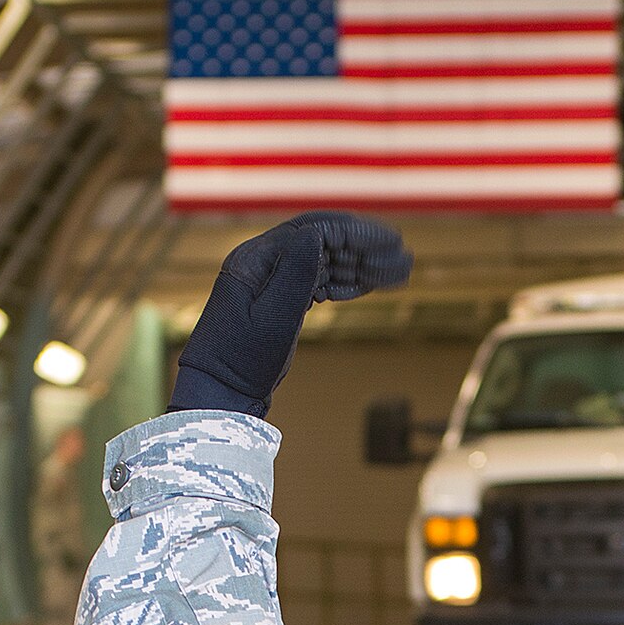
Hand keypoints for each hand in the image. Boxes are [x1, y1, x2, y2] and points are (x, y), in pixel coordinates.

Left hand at [169, 211, 411, 416]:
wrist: (219, 392)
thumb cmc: (240, 359)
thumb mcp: (272, 318)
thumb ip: (295, 274)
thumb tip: (317, 234)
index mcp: (257, 258)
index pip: (314, 232)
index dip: (356, 234)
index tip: (391, 242)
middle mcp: (264, 262)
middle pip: (323, 243)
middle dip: (365, 248)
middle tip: (404, 257)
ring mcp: (273, 281)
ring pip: (325, 263)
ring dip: (362, 266)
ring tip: (400, 272)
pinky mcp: (281, 301)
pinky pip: (319, 282)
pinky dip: (347, 283)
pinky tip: (371, 286)